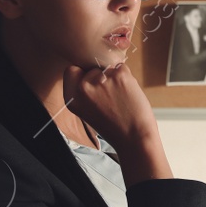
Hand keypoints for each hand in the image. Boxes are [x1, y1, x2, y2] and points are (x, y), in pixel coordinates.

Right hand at [62, 62, 170, 181]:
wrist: (134, 139)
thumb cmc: (114, 127)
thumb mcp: (87, 112)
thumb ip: (83, 92)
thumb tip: (90, 70)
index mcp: (72, 98)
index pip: (71, 70)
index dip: (83, 74)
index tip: (92, 84)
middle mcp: (83, 88)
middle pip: (91, 68)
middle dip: (101, 77)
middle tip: (110, 97)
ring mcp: (101, 80)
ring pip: (108, 67)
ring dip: (115, 78)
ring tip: (120, 98)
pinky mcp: (119, 76)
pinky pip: (122, 68)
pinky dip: (127, 78)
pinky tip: (128, 94)